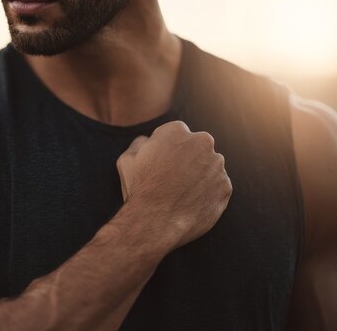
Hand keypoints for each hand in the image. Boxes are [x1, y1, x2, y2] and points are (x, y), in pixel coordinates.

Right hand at [116, 121, 232, 249]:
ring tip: (180, 194)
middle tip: (172, 179)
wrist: (156, 221)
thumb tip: (146, 141)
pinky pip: (216, 187)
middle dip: (187, 159)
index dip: (166, 150)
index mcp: (176, 130)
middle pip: (196, 147)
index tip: (160, 164)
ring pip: (209, 166)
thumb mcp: (127, 159)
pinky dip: (206, 193)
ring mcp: (217, 165)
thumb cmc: (139, 189)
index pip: (176, 134)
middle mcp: (201, 142)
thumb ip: (139, 143)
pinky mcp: (226, 186)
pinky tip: (190, 203)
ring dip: (199, 176)